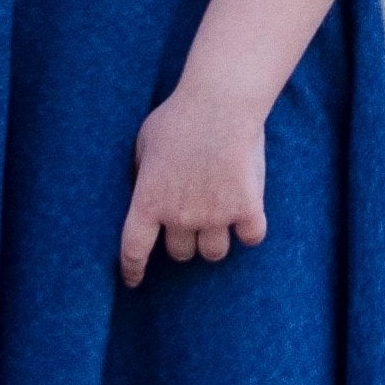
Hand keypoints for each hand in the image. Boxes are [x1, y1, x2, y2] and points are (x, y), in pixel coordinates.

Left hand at [120, 83, 267, 285]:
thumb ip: (143, 174)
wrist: (222, 102)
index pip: (134, 249)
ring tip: (220, 218)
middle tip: (193, 219)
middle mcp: (180, 216)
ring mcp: (215, 215)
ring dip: (214, 241)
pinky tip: (249, 217)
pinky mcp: (247, 208)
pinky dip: (250, 231)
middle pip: (181, 253)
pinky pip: (251, 238)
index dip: (133, 269)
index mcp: (149, 201)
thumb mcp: (145, 143)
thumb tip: (145, 191)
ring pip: (214, 253)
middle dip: (184, 241)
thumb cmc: (180, 116)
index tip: (134, 281)